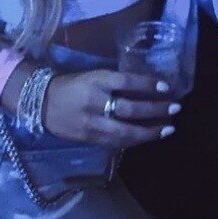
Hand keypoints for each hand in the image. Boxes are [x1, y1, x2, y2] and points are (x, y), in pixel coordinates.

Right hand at [43, 67, 180, 146]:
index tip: (167, 87)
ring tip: (169, 128)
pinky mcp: (89, 138)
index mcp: (96, 80)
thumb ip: (116, 82)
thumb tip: (147, 87)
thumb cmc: (72, 85)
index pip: (127, 81)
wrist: (41, 102)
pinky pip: (117, 142)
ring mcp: (92, 123)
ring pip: (126, 131)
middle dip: (156, 109)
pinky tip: (149, 137)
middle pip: (130, 108)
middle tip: (176, 108)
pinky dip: (135, 140)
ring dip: (150, 130)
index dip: (148, 84)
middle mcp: (95, 101)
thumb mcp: (93, 76)